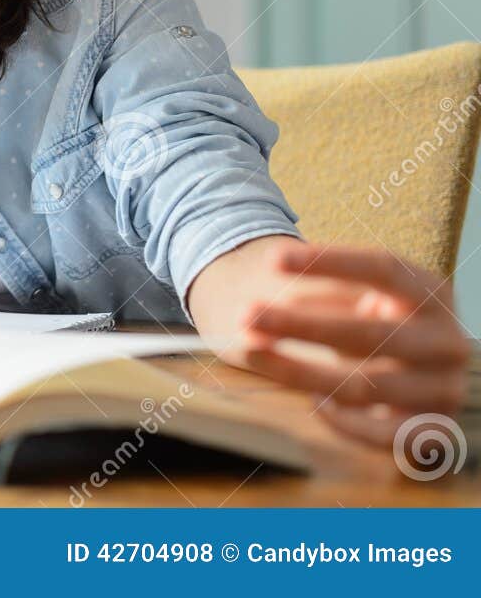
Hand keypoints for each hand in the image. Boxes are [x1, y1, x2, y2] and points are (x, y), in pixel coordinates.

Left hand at [192, 237, 470, 449]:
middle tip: (246, 315)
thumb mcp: (351, 296)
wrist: (406, 366)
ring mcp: (444, 387)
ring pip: (363, 385)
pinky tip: (315, 402)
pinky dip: (342, 420)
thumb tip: (257, 316)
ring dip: (299, 372)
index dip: (328, 262)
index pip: (383, 269)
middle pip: (367, 333)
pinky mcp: (432, 429)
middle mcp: (447, 341)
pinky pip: (381, 434)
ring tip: (252, 353)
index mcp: (432, 293)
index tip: (272, 258)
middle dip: (299, 324)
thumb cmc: (369, 319)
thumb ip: (317, 297)